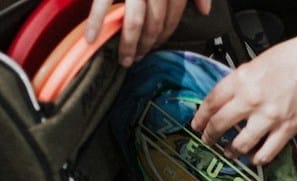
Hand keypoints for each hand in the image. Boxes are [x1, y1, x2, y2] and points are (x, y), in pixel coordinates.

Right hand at [86, 0, 212, 66]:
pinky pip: (103, 6)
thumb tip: (204, 10)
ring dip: (129, 44)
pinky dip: (97, 24)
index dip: (164, 37)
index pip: (172, 19)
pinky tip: (92, 39)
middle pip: (154, 25)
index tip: (154, 47)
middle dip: (147, 46)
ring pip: (135, 23)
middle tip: (137, 59)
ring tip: (124, 58)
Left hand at [191, 37, 296, 164]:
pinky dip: (258, 158)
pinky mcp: (288, 128)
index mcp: (243, 78)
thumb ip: (244, 79)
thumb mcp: (262, 60)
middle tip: (207, 140)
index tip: (197, 123)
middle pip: (220, 125)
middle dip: (210, 136)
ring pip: (240, 144)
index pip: (212, 101)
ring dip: (231, 150)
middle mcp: (252, 98)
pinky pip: (266, 153)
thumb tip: (233, 94)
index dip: (201, 116)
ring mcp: (269, 116)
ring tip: (230, 152)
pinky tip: (256, 157)